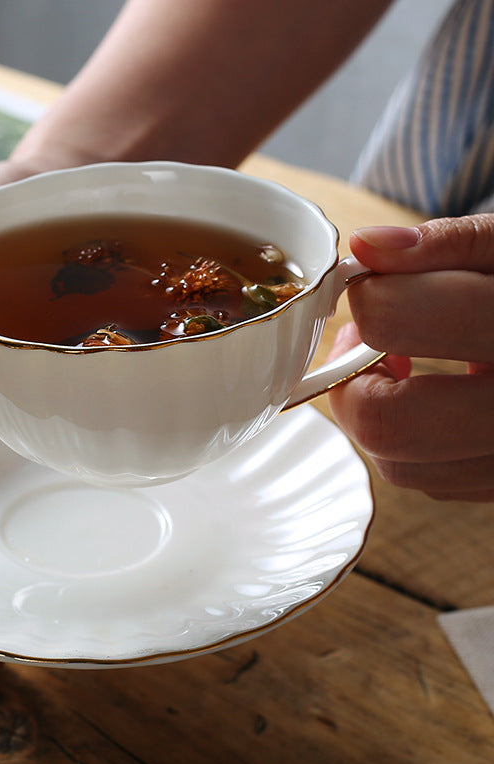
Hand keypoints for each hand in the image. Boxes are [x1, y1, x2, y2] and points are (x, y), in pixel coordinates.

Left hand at [328, 215, 493, 501]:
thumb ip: (447, 244)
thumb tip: (367, 247)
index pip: (395, 323)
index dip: (368, 300)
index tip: (373, 288)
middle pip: (386, 423)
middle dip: (353, 380)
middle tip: (368, 345)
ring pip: (399, 464)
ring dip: (379, 413)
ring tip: (405, 367)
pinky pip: (429, 482)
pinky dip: (411, 444)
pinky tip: (439, 400)